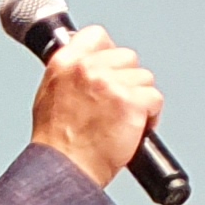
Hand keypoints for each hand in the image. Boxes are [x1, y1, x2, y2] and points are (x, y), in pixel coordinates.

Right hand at [29, 24, 161, 191]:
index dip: (109, 52)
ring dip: (140, 99)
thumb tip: (90, 65)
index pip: (97, 35)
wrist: (66, 169)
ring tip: (124, 121)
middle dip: (127, 80)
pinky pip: (155, 99)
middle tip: (117, 106)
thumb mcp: (50, 95)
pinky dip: (151, 116)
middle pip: (127, 57)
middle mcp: (87, 68)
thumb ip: (70, 74)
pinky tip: (134, 129)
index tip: (111, 68)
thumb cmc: (58, 143)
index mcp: (65, 63)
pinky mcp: (130, 102)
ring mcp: (110, 83)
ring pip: (144, 78)